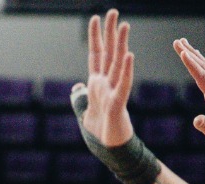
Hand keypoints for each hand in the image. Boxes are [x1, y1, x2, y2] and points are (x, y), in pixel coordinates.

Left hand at [77, 10, 135, 147]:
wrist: (109, 149)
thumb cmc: (100, 131)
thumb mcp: (84, 111)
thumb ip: (80, 98)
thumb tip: (76, 89)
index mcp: (97, 83)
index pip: (96, 54)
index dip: (95, 37)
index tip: (96, 18)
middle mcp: (106, 83)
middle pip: (109, 53)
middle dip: (111, 32)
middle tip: (114, 12)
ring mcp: (113, 92)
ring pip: (118, 64)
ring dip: (121, 44)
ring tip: (125, 26)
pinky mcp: (118, 104)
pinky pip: (123, 84)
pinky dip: (126, 70)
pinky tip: (129, 55)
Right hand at [173, 38, 204, 155]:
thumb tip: (196, 120)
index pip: (203, 78)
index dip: (192, 65)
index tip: (182, 52)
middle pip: (203, 68)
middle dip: (189, 54)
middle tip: (176, 42)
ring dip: (195, 55)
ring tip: (183, 44)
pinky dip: (202, 63)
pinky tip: (198, 58)